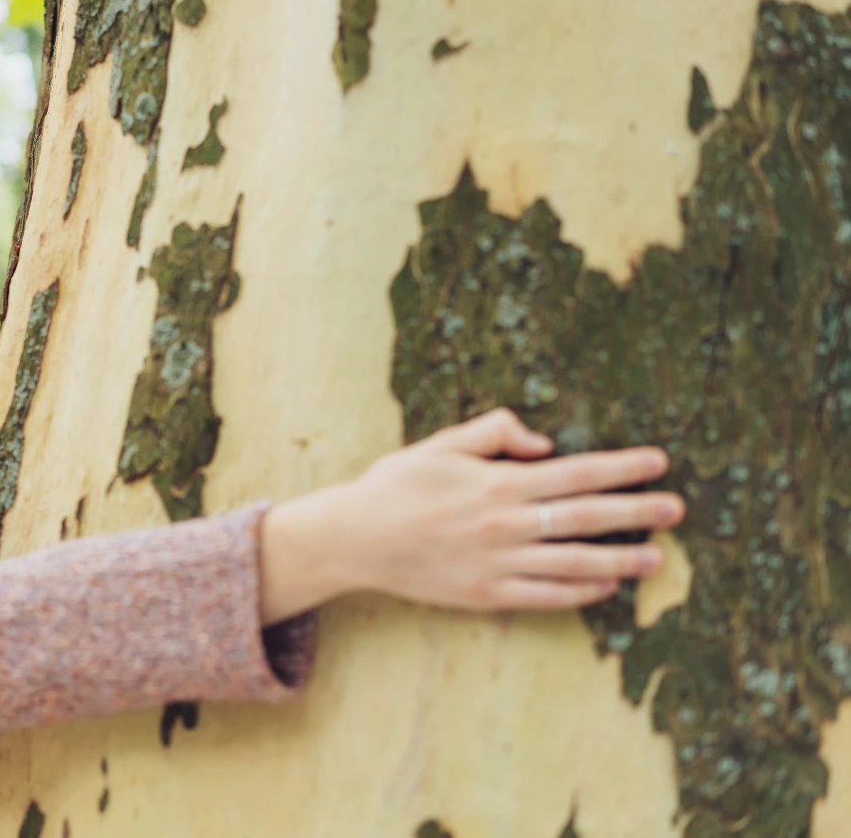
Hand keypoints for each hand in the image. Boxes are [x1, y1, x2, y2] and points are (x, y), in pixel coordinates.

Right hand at [258, 408, 684, 621]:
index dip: (623, 468)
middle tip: (676, 510)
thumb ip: (493, 433)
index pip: (578, 473)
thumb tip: (542, 442)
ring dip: (622, 558)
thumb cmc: (395, 486)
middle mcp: (507, 524)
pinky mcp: (487, 594)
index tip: (658, 463)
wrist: (354, 539)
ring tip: (657, 558)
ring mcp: (499, 563)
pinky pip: (546, 597)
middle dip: (637, 512)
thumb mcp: (440, 445)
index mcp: (499, 483)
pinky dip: (581, 593)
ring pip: (576, 563)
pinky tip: (606, 585)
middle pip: (588, 517)